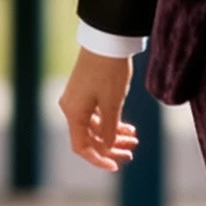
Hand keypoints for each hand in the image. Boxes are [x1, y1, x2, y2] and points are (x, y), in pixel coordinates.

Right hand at [58, 50, 139, 173]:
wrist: (107, 40)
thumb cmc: (109, 71)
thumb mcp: (112, 104)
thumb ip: (109, 130)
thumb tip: (107, 148)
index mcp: (73, 113)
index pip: (81, 147)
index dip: (98, 159)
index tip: (116, 165)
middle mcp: (71, 108)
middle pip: (90, 138)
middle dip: (111, 147)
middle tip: (131, 152)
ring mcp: (78, 99)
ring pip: (96, 126)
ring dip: (114, 134)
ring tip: (134, 138)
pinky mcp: (86, 91)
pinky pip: (97, 114)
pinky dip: (112, 122)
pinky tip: (128, 127)